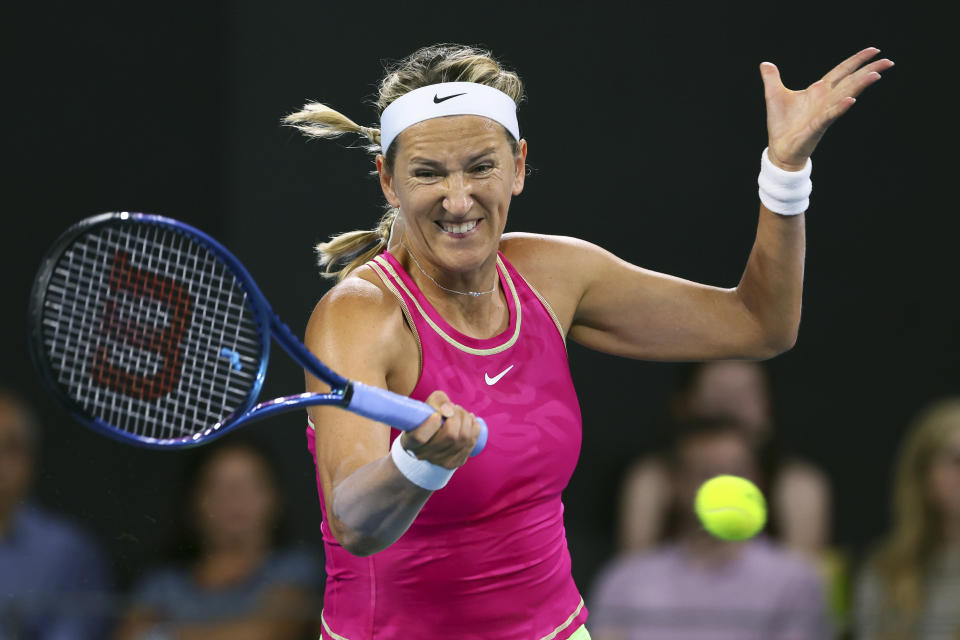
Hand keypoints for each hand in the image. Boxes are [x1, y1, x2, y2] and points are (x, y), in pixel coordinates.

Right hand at [399, 390, 480, 468]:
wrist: (430, 441)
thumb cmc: (426, 419)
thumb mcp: (425, 407)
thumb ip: (436, 402)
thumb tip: (450, 409)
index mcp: (410, 442)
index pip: (419, 437)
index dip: (430, 425)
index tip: (436, 414)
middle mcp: (424, 455)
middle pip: (450, 435)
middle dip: (457, 415)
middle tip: (454, 407)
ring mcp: (441, 461)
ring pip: (464, 438)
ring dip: (466, 419)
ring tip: (461, 412)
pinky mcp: (456, 461)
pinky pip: (471, 442)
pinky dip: (474, 427)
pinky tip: (470, 420)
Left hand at [761, 47, 893, 169]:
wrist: (779, 149)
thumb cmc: (781, 124)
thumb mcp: (773, 95)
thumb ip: (772, 78)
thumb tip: (765, 64)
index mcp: (818, 91)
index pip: (841, 71)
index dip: (856, 60)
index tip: (874, 50)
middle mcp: (825, 100)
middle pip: (850, 81)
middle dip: (868, 70)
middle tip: (889, 61)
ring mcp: (823, 113)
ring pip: (845, 96)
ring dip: (860, 85)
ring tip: (876, 74)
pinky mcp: (816, 127)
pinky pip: (830, 116)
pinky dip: (840, 108)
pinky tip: (851, 100)